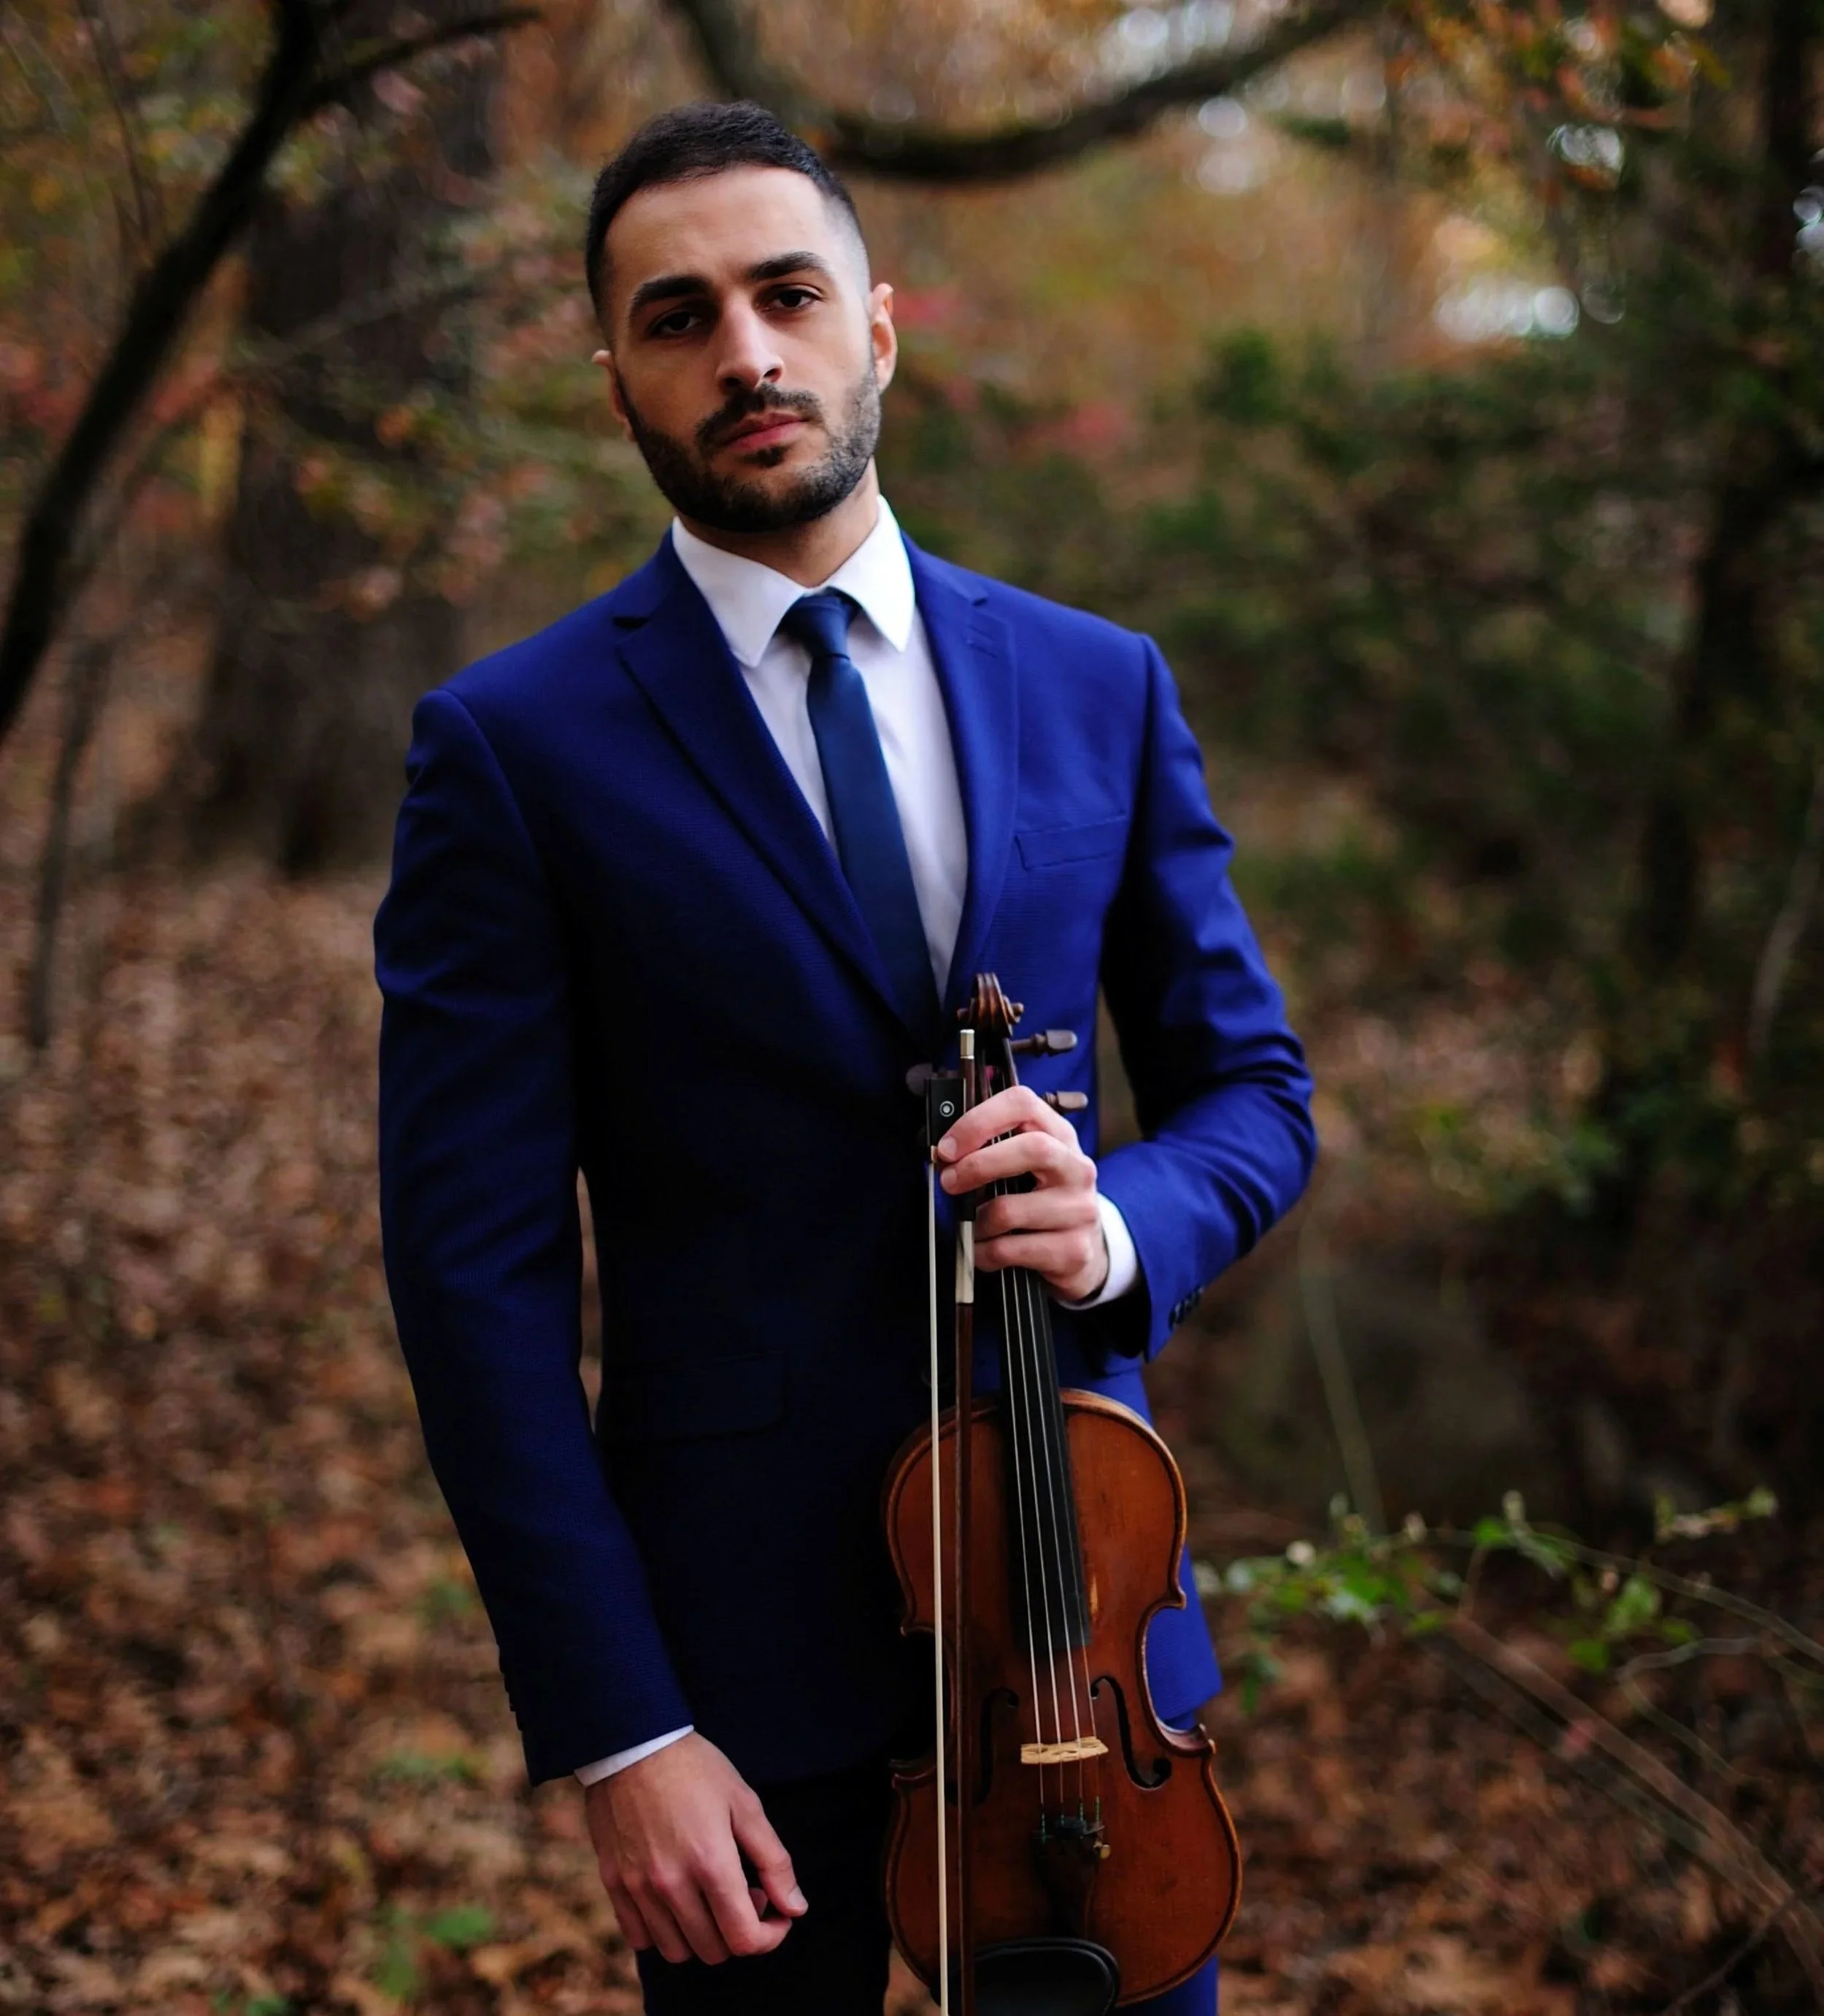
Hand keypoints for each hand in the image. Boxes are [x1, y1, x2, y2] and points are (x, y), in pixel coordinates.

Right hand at [583, 1732, 805, 1964]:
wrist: (633, 1742)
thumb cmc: (695, 1768)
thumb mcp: (745, 1804)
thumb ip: (774, 1861)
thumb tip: (796, 1908)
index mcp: (711, 1862)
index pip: (744, 1939)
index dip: (770, 1937)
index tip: (777, 1915)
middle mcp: (672, 1883)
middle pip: (713, 1950)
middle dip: (739, 1932)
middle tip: (745, 1893)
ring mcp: (638, 1887)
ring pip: (676, 1951)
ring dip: (702, 1936)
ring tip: (710, 1897)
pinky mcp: (613, 1883)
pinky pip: (639, 1937)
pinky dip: (663, 1931)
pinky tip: (676, 1900)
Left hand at [936, 1084, 1107, 1302]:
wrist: (1083, 1250)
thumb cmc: (1041, 1200)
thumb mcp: (1027, 1166)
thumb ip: (994, 1149)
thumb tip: (943, 1152)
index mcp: (1060, 1136)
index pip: (1024, 1104)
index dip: (979, 1120)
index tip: (948, 1147)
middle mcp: (1076, 1168)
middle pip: (1032, 1149)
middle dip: (977, 1165)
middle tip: (948, 1182)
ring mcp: (1079, 1210)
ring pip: (1010, 1210)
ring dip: (974, 1221)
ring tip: (968, 1225)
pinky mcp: (1072, 1250)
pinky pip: (1009, 1250)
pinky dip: (982, 1252)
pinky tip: (980, 1249)